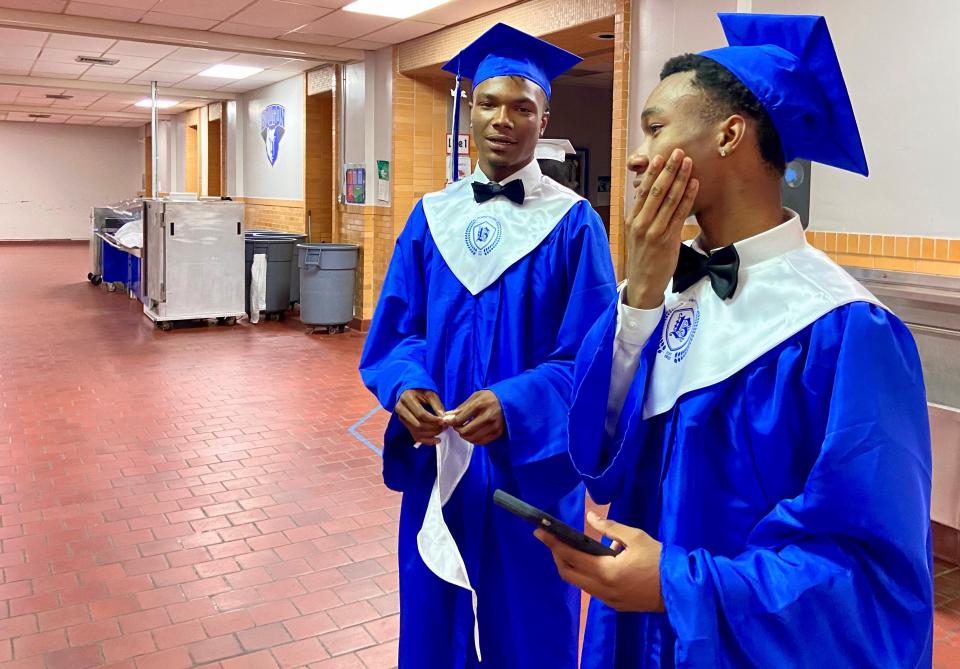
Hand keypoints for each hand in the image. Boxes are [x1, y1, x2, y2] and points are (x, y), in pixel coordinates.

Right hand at [395, 389, 445, 444]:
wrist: (411, 392)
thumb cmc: (422, 391)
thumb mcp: (430, 394)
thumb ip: (437, 405)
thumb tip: (443, 418)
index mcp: (406, 398)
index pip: (421, 414)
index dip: (433, 420)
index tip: (443, 421)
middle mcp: (400, 409)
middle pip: (418, 425)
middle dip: (433, 428)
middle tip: (444, 426)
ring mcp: (401, 418)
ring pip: (417, 432)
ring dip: (431, 434)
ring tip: (442, 430)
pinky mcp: (405, 425)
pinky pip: (415, 436)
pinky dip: (427, 440)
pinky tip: (437, 440)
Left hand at [445, 390, 504, 444]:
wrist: (509, 400)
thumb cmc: (489, 397)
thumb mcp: (475, 397)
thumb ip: (461, 408)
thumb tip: (447, 417)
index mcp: (480, 405)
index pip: (460, 419)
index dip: (451, 422)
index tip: (450, 421)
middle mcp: (487, 417)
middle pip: (465, 431)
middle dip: (458, 430)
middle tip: (458, 425)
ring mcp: (494, 426)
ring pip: (473, 438)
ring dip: (465, 435)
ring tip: (465, 428)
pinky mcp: (498, 433)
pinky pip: (481, 442)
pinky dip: (474, 439)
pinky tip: (473, 433)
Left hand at [535, 511, 663, 612]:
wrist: (680, 590)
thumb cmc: (660, 559)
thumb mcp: (637, 537)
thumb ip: (610, 528)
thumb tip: (590, 516)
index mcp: (606, 572)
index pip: (571, 556)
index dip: (553, 543)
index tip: (539, 532)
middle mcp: (602, 589)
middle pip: (568, 573)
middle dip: (557, 556)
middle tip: (551, 540)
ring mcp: (609, 600)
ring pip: (580, 583)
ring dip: (572, 566)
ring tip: (571, 548)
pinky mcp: (616, 605)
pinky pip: (593, 589)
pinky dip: (587, 575)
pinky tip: (595, 562)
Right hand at [624, 148, 698, 308]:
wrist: (643, 283)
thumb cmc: (642, 257)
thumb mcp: (636, 234)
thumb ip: (643, 215)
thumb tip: (651, 195)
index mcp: (632, 219)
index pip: (643, 190)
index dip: (653, 172)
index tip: (661, 157)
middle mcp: (641, 223)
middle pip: (656, 190)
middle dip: (669, 169)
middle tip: (678, 152)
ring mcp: (654, 231)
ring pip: (669, 199)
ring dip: (680, 178)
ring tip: (689, 163)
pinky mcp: (667, 240)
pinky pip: (679, 214)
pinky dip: (687, 197)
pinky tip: (694, 184)